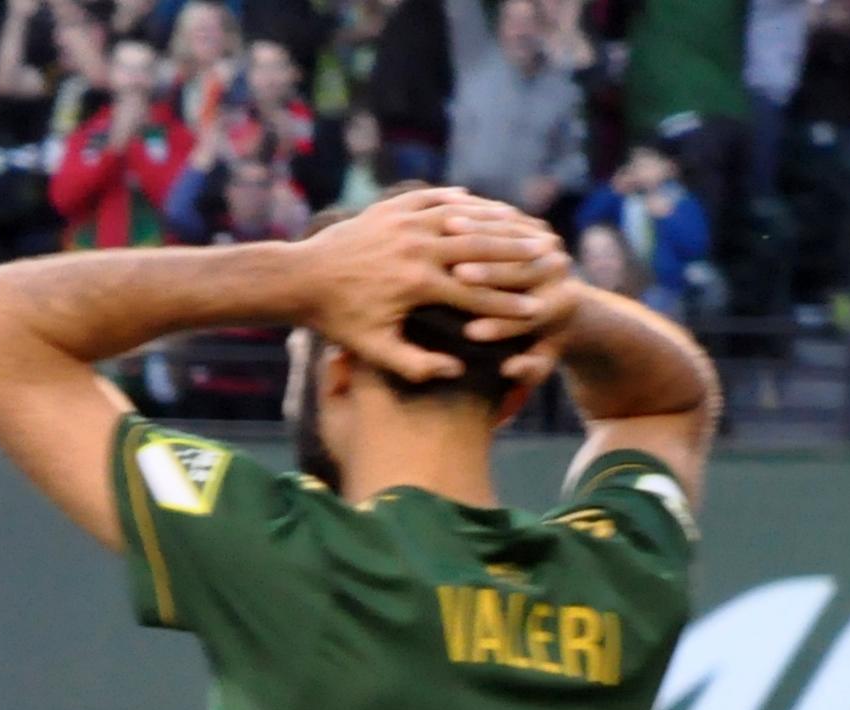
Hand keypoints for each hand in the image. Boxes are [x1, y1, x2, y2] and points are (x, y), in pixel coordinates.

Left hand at [301, 187, 566, 382]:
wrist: (301, 278)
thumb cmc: (338, 321)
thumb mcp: (374, 350)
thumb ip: (416, 365)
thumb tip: (457, 370)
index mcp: (417, 284)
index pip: (476, 293)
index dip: (509, 304)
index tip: (537, 310)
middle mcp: (416, 247)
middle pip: (481, 248)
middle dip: (517, 254)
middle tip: (548, 257)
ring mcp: (405, 221)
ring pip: (465, 217)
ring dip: (498, 222)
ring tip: (526, 228)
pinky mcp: (394, 206)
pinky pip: (437, 199)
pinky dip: (463, 202)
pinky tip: (484, 207)